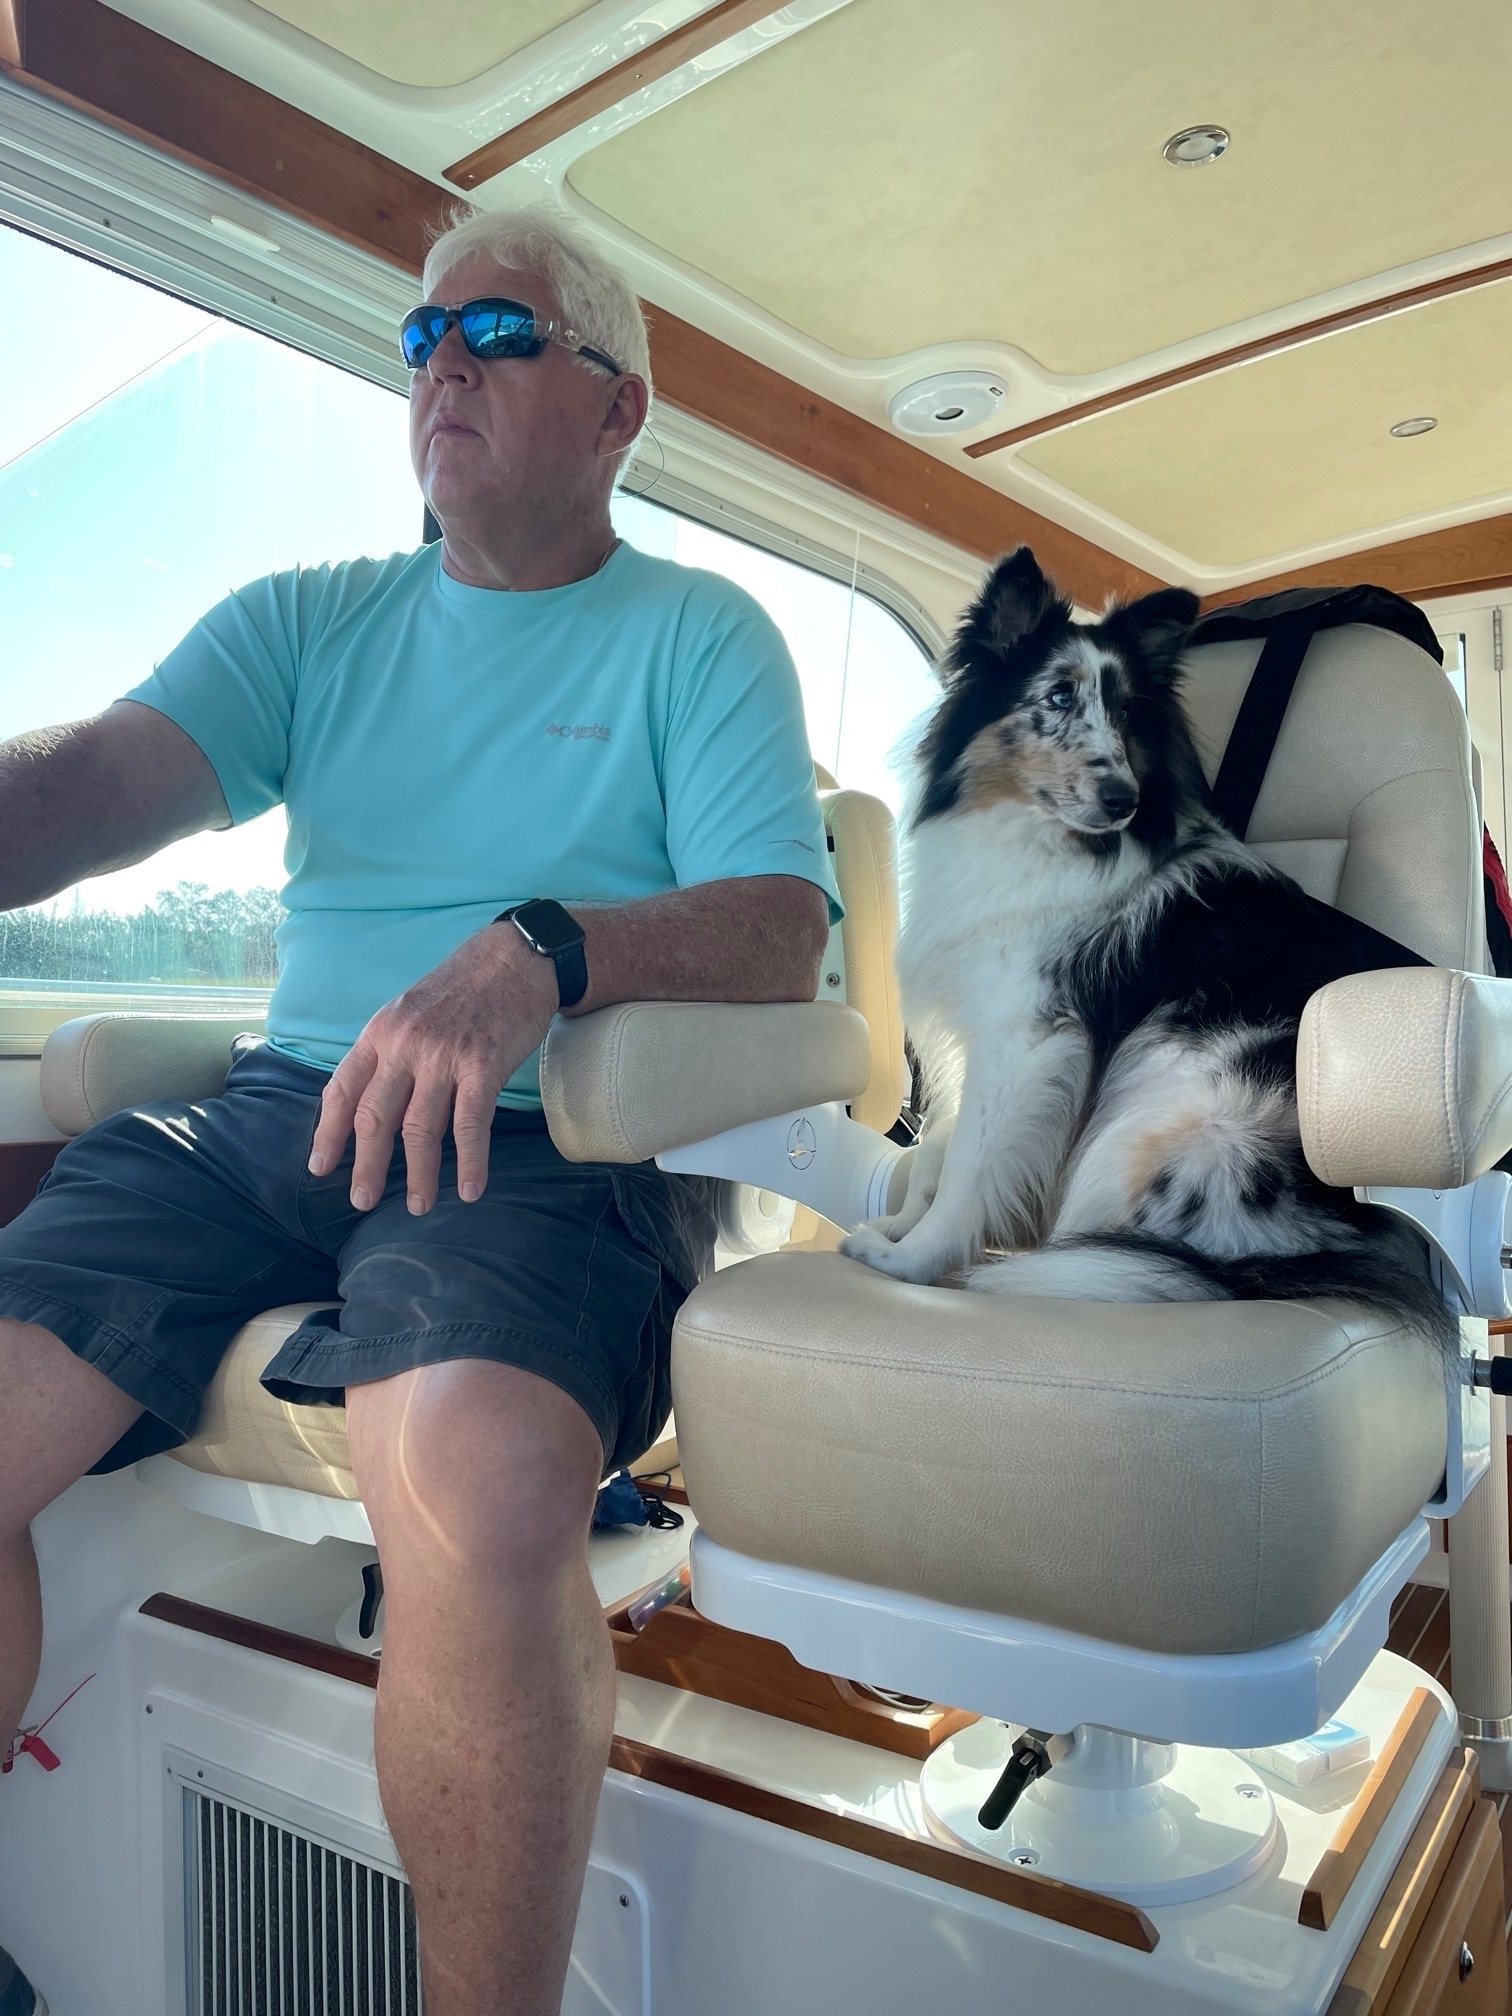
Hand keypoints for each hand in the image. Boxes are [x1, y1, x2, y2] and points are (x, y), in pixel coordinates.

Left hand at [308, 925, 558, 1213]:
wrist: (513, 959)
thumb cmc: (463, 988)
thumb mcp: (409, 1011)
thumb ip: (390, 1052)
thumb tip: (374, 1102)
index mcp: (379, 1033)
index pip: (342, 1090)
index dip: (328, 1133)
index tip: (320, 1168)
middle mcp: (403, 1046)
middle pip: (375, 1118)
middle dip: (367, 1166)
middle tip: (363, 1201)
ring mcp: (442, 1056)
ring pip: (420, 1129)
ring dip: (420, 1175)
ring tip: (419, 1207)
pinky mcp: (482, 1066)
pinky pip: (470, 1124)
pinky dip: (470, 1161)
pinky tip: (471, 1189)